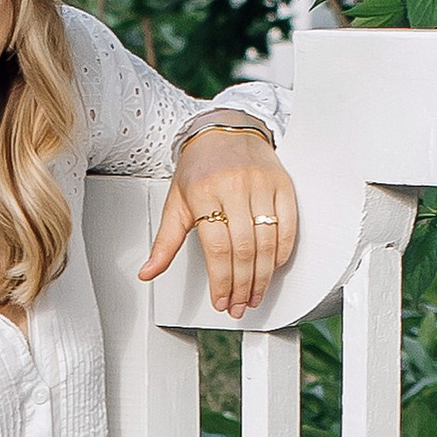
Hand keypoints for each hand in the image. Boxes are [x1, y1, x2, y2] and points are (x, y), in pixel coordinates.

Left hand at [142, 119, 298, 320]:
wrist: (225, 131)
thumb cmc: (199, 168)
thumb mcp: (176, 202)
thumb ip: (165, 242)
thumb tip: (148, 272)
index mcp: (204, 191)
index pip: (216, 247)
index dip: (221, 280)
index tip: (221, 300)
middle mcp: (235, 186)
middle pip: (243, 249)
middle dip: (242, 285)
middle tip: (239, 305)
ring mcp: (261, 184)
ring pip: (267, 241)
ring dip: (263, 275)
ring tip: (255, 294)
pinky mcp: (282, 184)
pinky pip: (288, 225)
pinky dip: (282, 252)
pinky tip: (273, 268)